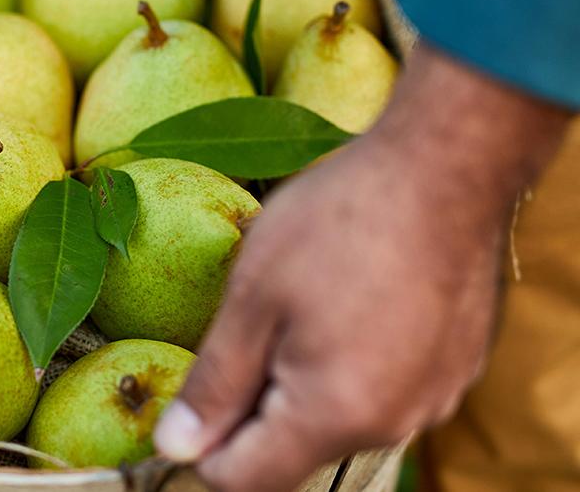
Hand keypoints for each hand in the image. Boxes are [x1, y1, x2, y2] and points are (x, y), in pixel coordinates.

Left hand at [153, 48, 569, 491]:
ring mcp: (431, 399)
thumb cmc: (339, 222)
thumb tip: (176, 447)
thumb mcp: (252, 298)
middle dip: (252, 407)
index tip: (189, 399)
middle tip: (248, 325)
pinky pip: (381, 392)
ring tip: (299, 304)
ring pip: (336, 420)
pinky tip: (345, 301)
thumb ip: (214, 384)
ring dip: (300, 382)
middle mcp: (391, 425)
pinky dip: (350, 364)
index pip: (243, 478)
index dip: (200, 446)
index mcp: (333, 414)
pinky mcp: (452, 370)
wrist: (446, 167)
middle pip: (291, 452)